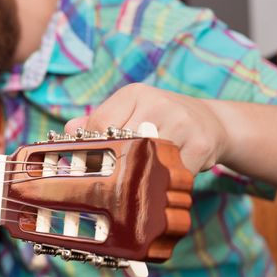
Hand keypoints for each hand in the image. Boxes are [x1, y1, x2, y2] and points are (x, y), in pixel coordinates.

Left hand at [65, 83, 229, 173]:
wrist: (211, 122)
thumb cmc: (160, 121)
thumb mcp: (129, 112)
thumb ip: (98, 122)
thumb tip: (66, 131)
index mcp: (133, 94)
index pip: (100, 124)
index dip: (93, 147)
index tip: (92, 163)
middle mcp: (157, 103)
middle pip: (122, 143)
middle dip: (115, 164)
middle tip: (113, 180)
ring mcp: (181, 122)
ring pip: (146, 160)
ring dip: (141, 175)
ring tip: (139, 179)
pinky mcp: (200, 145)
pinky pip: (172, 174)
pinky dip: (165, 182)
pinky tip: (165, 178)